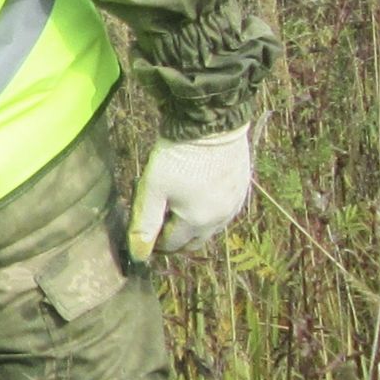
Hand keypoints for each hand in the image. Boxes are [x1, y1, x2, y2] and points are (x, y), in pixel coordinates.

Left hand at [128, 125, 252, 259]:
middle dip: (174, 238)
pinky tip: (196, 195)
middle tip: (157, 222)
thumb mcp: (153, 189)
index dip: (153, 242)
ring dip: (192, 225)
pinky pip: (223, 210)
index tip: (142, 230)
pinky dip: (208, 211)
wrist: (211, 126)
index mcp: (198, 222)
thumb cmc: (177, 157)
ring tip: (174, 208)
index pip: (172, 245)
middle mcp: (220, 219)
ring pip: (210, 227)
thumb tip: (138, 254)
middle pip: (193, 240)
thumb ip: (145, 223)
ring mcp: (234, 204)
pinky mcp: (241, 188)